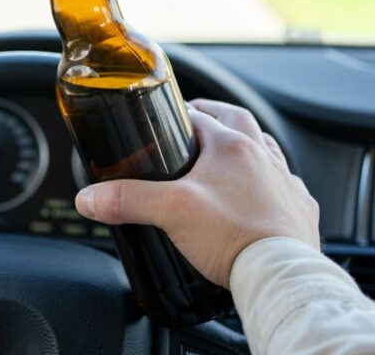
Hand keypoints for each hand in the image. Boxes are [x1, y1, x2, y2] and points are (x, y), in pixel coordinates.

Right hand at [74, 99, 318, 286]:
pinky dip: (271, 183)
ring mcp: (285, 184)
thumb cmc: (234, 237)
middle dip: (216, 117)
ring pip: (267, 150)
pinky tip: (258, 196)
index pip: (202, 115)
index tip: (167, 119)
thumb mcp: (169, 211)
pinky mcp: (299, 211)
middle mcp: (263, 159)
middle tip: (197, 123)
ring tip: (227, 154)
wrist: (279, 275)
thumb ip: (126, 200)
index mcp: (233, 147)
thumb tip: (90, 198)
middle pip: (238, 121)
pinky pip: (286, 186)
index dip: (181, 114)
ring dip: (247, 146)